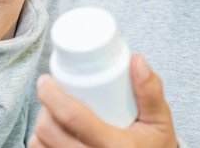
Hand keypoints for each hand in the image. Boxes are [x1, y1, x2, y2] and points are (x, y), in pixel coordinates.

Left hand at [29, 54, 176, 147]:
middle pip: (48, 132)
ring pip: (41, 146)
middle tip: (51, 94)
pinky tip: (54, 134)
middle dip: (44, 109)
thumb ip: (150, 90)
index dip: (52, 95)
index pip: (71, 117)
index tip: (46, 80)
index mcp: (115, 147)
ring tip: (54, 114)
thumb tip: (136, 60)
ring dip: (42, 127)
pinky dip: (43, 143)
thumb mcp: (159, 120)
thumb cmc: (154, 146)